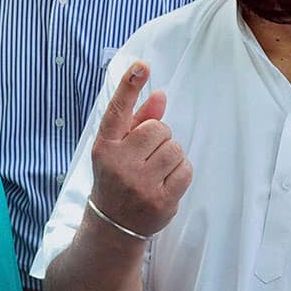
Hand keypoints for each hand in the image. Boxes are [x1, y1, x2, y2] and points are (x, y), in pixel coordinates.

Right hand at [89, 61, 191, 237]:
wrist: (112, 225)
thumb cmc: (118, 177)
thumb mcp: (119, 148)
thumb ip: (139, 120)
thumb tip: (160, 94)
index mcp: (105, 145)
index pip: (118, 110)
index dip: (130, 85)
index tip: (142, 65)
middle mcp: (118, 162)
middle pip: (159, 129)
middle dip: (160, 139)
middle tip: (148, 157)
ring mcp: (138, 183)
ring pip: (175, 149)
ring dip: (172, 157)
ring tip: (156, 171)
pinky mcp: (159, 200)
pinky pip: (185, 170)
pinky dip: (181, 173)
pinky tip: (165, 183)